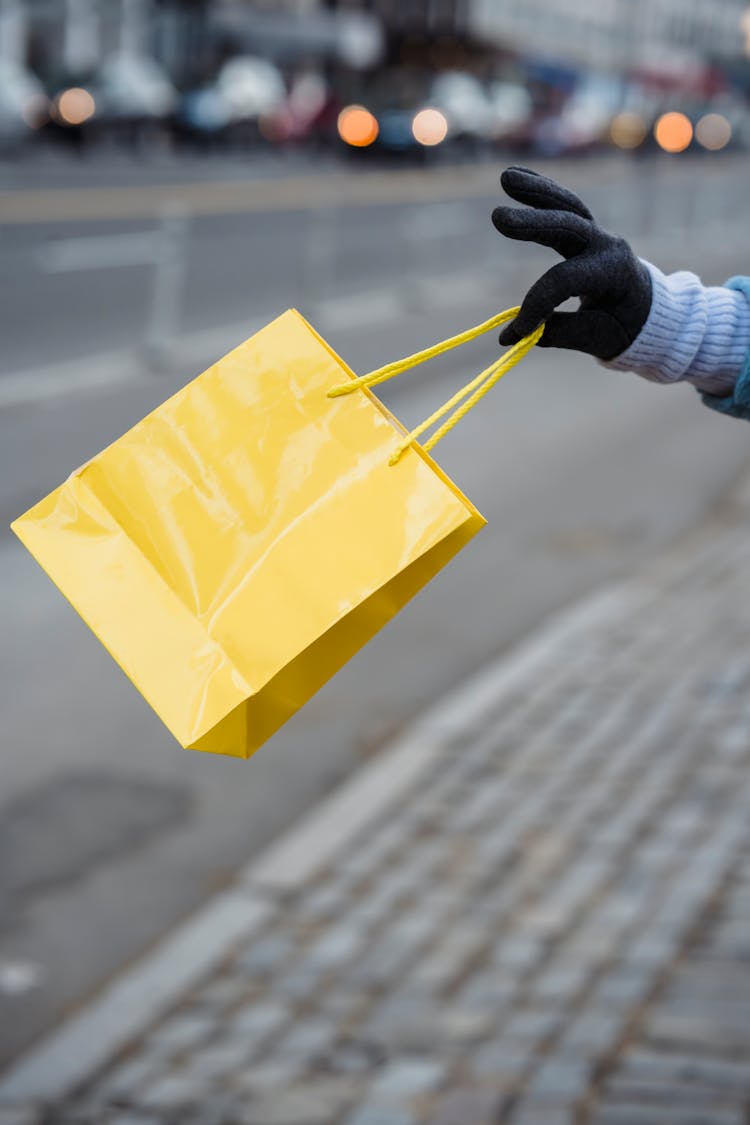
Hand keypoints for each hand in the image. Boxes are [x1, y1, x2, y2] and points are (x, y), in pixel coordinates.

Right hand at [492, 167, 651, 359]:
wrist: (648, 310)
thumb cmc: (621, 327)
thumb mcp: (596, 338)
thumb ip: (556, 333)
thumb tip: (511, 336)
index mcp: (613, 273)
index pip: (564, 281)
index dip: (535, 305)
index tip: (515, 332)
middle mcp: (607, 245)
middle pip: (568, 226)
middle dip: (532, 222)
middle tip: (497, 217)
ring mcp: (598, 232)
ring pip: (567, 205)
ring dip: (536, 191)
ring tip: (506, 176)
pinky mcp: (587, 229)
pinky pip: (564, 205)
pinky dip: (541, 191)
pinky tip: (515, 175)